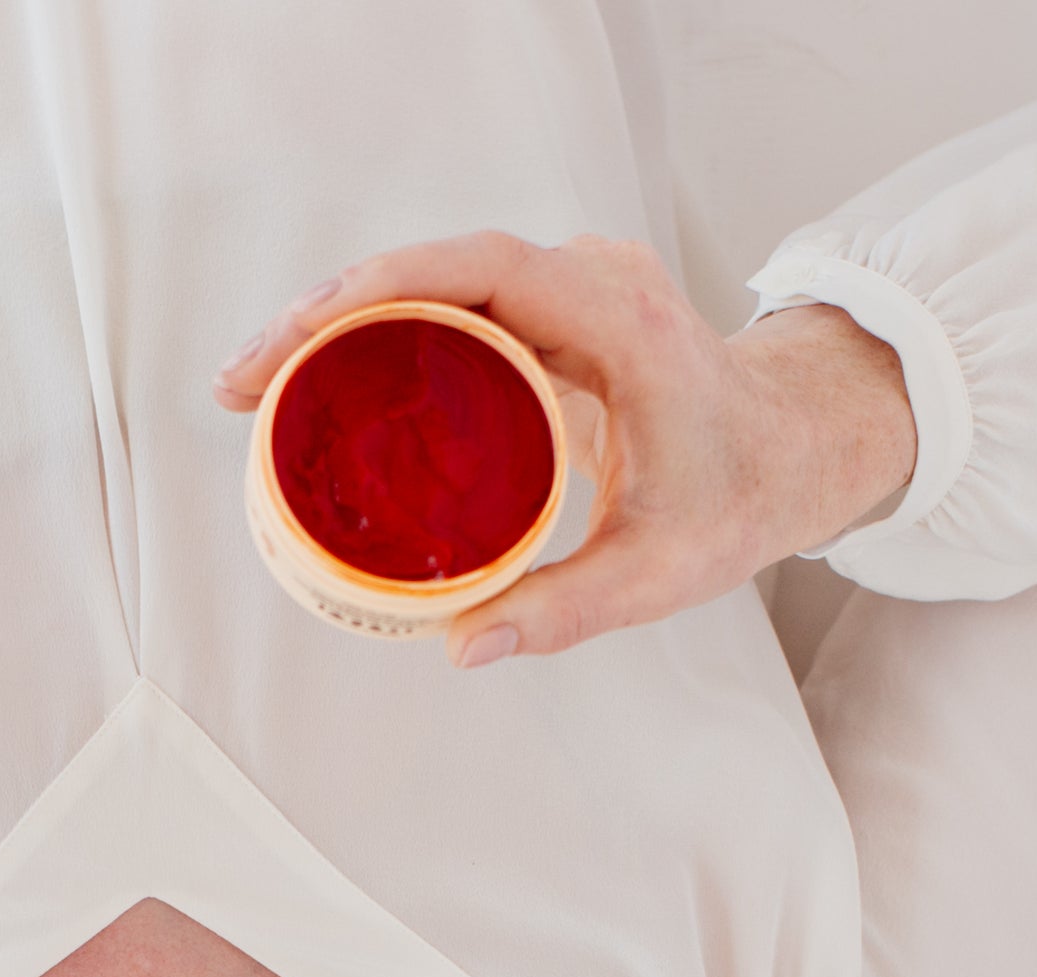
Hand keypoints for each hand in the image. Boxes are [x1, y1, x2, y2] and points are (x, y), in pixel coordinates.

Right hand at [213, 234, 915, 666]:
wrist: (795, 444)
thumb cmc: (740, 495)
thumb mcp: (662, 570)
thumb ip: (567, 610)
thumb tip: (461, 647)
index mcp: (618, 319)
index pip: (482, 270)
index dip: (383, 287)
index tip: (303, 329)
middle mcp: (588, 281)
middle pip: (432, 270)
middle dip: (324, 316)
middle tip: (240, 383)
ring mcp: (566, 287)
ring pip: (432, 284)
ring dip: (338, 325)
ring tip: (257, 389)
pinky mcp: (547, 311)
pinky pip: (451, 309)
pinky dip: (379, 339)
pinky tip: (320, 388)